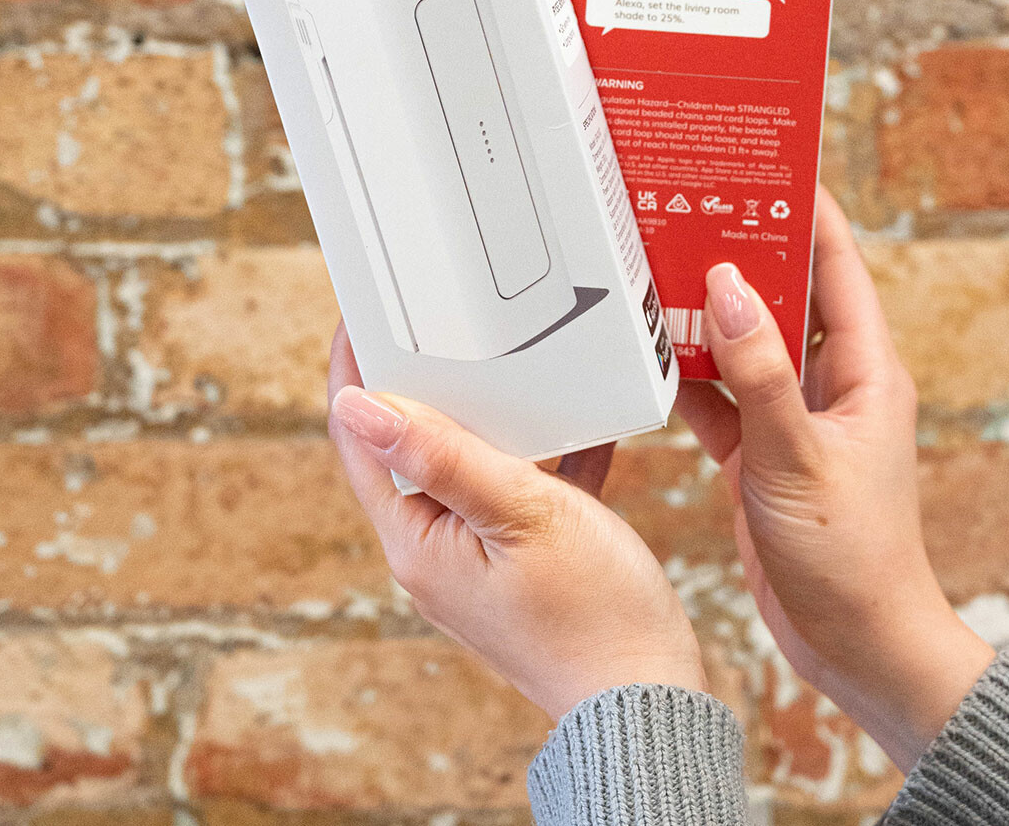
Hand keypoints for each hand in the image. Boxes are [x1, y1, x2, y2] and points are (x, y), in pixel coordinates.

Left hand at [328, 327, 708, 721]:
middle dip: (422, 377)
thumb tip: (357, 404)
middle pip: (410, 444)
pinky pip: (520, 485)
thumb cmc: (592, 613)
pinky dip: (543, 446)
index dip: (357, 368)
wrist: (651, 702)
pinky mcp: (523, 560)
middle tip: (440, 311)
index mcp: (417, 540)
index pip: (361, 438)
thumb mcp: (520, 515)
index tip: (368, 305)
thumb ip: (443, 457)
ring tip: (503, 348)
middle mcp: (435, 548)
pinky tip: (578, 413)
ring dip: (484, 408)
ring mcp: (478, 555)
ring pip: (467, 459)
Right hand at [677, 187, 993, 772]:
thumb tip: (730, 288)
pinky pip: (723, 394)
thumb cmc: (853, 561)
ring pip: (748, 342)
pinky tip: (651, 352)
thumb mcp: (799, 461)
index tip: (767, 158)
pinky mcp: (764, 452)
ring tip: (658, 262)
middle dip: (743, 250)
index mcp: (866, 372)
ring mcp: (797, 416)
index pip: (837, 266)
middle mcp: (835, 384)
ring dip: (709, 312)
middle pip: (786, 294)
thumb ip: (763, 376)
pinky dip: (690, 373)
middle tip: (691, 201)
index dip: (807, 209)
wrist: (859, 650)